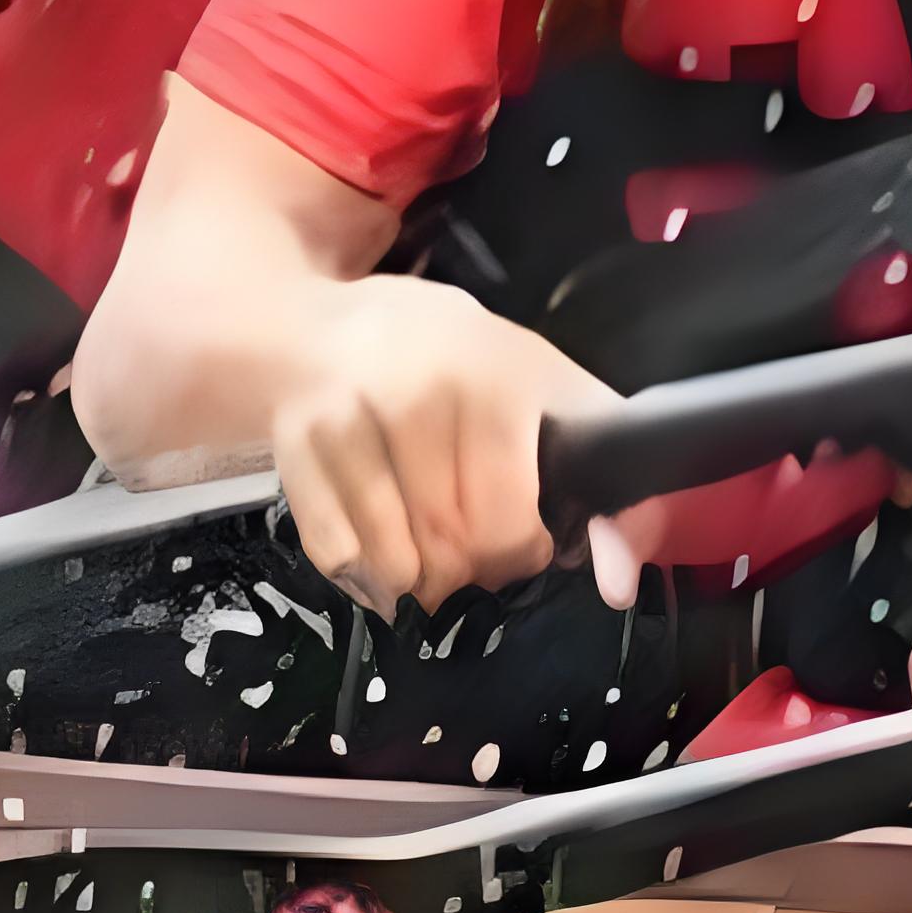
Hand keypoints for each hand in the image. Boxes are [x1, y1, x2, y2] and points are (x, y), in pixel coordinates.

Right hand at [257, 275, 608, 612]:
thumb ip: (607, 484)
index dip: (522, 554)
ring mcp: (346, 416)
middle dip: (470, 573)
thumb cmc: (456, 367)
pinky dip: (363, 575)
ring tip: (428, 551)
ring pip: (393, 565)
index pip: (507, 522)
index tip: (526, 541)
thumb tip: (618, 582)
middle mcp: (414, 389)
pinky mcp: (293, 446)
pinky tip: (379, 545)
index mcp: (494, 373)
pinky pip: (337, 557)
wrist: (330, 330)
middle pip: (451, 550)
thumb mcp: (550, 394)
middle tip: (472, 551)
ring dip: (417, 582)